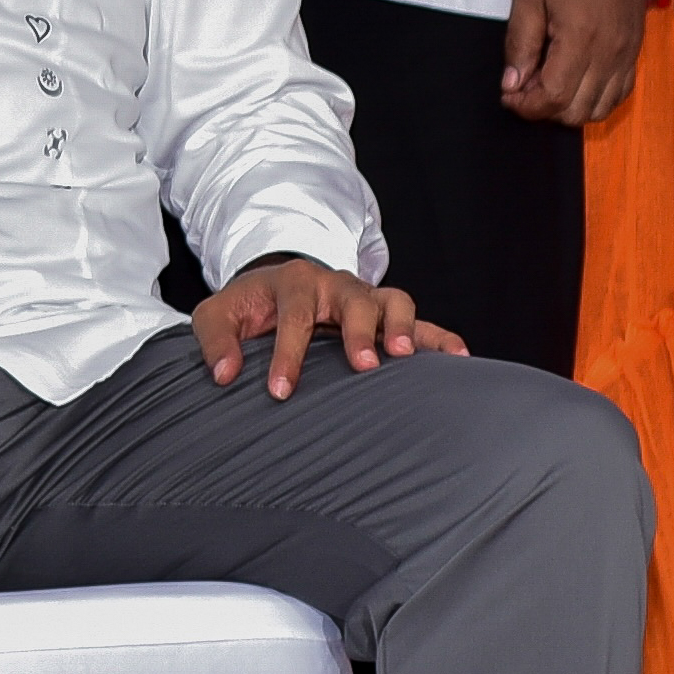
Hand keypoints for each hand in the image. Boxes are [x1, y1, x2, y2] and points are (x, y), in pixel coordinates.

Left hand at [191, 252, 459, 396]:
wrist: (275, 288)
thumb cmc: (249, 307)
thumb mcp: (218, 314)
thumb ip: (215, 339)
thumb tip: (224, 374)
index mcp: (294, 282)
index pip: (294, 315)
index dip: (288, 354)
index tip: (281, 391)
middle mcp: (336, 285)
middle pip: (354, 300)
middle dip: (359, 331)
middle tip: (362, 364)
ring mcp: (366, 298)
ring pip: (394, 302)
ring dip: (401, 328)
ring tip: (404, 358)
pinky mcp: (387, 316)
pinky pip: (421, 322)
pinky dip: (440, 336)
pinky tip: (459, 358)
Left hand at [496, 0, 646, 126]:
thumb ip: (519, 44)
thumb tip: (512, 86)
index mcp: (581, 38)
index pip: (554, 99)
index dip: (526, 106)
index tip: (507, 93)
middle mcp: (611, 52)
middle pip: (578, 112)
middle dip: (545, 109)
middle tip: (524, 87)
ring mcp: (628, 52)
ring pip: (602, 108)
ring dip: (570, 107)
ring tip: (548, 83)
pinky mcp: (636, 47)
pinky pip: (621, 91)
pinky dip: (596, 97)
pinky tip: (575, 80)